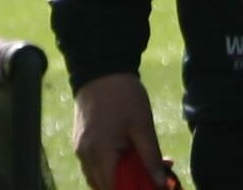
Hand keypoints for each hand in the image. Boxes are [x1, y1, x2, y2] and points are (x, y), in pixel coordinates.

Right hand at [72, 73, 164, 189]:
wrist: (101, 66)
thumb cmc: (123, 94)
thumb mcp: (142, 126)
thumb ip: (152, 159)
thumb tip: (163, 185)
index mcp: (99, 153)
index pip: (113, 189)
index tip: (149, 185)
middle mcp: (85, 155)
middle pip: (104, 187)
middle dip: (127, 185)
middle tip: (149, 176)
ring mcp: (80, 149)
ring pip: (98, 178)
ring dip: (118, 177)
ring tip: (141, 164)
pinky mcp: (80, 141)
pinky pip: (94, 164)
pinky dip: (109, 166)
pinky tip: (128, 154)